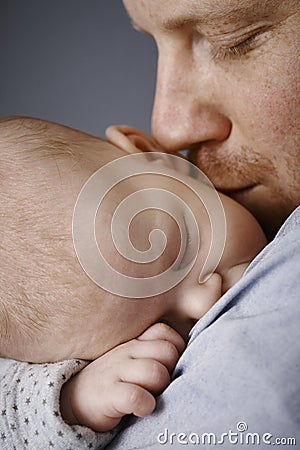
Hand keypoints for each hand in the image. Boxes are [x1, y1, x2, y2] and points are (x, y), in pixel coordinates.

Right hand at [60, 323, 184, 430]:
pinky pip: (135, 396)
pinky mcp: (108, 395)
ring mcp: (116, 371)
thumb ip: (153, 351)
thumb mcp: (131, 358)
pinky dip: (145, 405)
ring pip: (155, 372)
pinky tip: (142, 409)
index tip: (170, 364)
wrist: (73, 398)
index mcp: (135, 342)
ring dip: (160, 388)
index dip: (175, 347)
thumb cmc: (113, 378)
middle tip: (163, 384)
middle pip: (167, 352)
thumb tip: (188, 355)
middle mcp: (127, 352)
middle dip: (172, 369)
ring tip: (152, 396)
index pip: (164, 331)